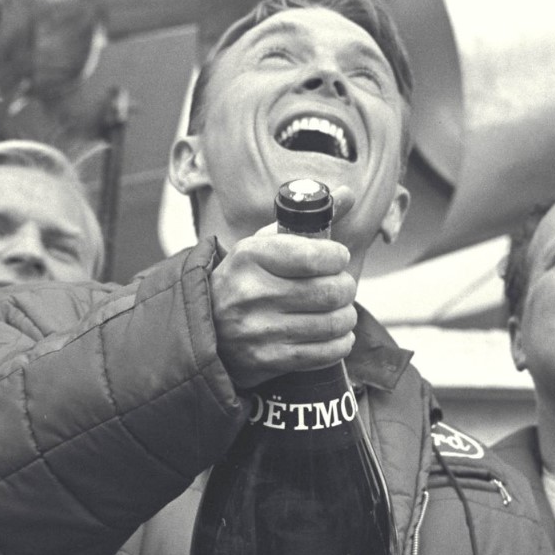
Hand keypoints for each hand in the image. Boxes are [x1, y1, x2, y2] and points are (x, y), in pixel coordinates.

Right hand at [211, 186, 358, 388]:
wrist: (206, 329)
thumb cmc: (245, 280)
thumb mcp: (264, 244)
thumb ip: (308, 219)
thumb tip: (348, 194)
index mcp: (249, 257)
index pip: (312, 255)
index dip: (337, 257)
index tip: (338, 259)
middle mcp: (252, 293)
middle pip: (329, 291)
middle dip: (346, 288)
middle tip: (343, 287)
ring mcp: (259, 330)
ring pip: (332, 323)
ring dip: (347, 316)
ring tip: (341, 311)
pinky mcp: (269, 359)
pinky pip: (324, 352)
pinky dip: (341, 343)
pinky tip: (337, 334)